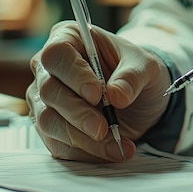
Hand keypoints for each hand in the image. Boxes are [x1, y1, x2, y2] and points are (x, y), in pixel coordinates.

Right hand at [26, 21, 171, 161]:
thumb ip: (133, 77)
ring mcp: (45, 99)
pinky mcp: (51, 127)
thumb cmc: (136, 72)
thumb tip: (116, 95)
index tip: (97, 93)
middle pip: (49, 90)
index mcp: (69, 39)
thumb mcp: (146, 67)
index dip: (74, 75)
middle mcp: (50, 68)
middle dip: (78, 113)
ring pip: (48, 120)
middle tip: (104, 127)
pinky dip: (84, 152)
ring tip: (115, 145)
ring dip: (81, 138)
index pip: (57, 54)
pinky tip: (109, 152)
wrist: (140, 99)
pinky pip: (57, 143)